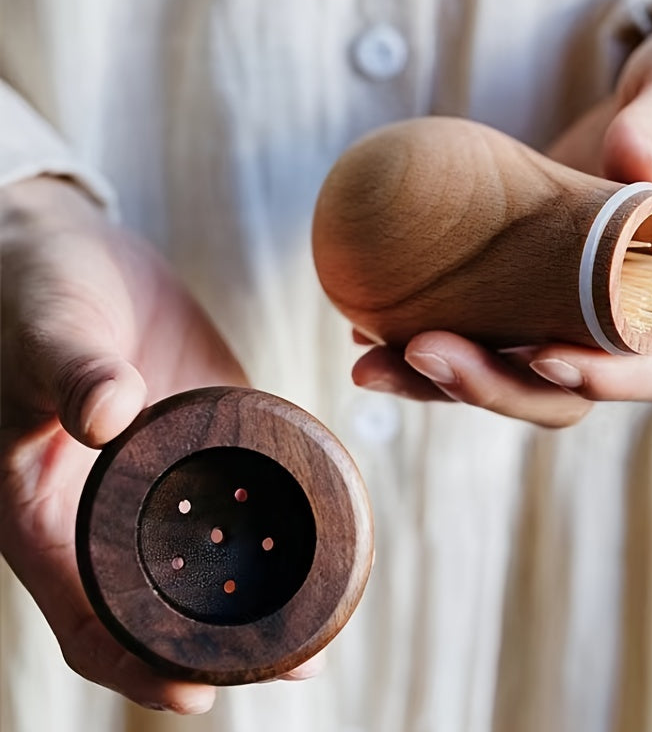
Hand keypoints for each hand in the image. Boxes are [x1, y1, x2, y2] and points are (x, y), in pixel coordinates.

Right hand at [0, 178, 318, 712]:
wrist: (75, 255)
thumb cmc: (36, 291)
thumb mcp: (46, 326)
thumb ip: (72, 368)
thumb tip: (108, 411)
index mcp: (45, 513)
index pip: (85, 618)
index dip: (134, 664)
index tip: (197, 694)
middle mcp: (103, 513)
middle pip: (158, 608)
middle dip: (219, 646)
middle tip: (294, 663)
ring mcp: (159, 482)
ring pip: (204, 563)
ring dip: (257, 598)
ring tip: (322, 622)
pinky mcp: (200, 443)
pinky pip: (237, 499)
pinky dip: (271, 528)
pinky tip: (319, 536)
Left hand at [353, 16, 651, 422]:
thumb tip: (635, 168)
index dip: (602, 378)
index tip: (540, 355)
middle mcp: (621, 321)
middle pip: (558, 390)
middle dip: (489, 386)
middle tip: (421, 350)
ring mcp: (565, 311)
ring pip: (504, 373)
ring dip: (435, 379)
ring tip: (369, 359)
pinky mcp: (524, 291)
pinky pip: (475, 332)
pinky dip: (419, 341)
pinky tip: (367, 323)